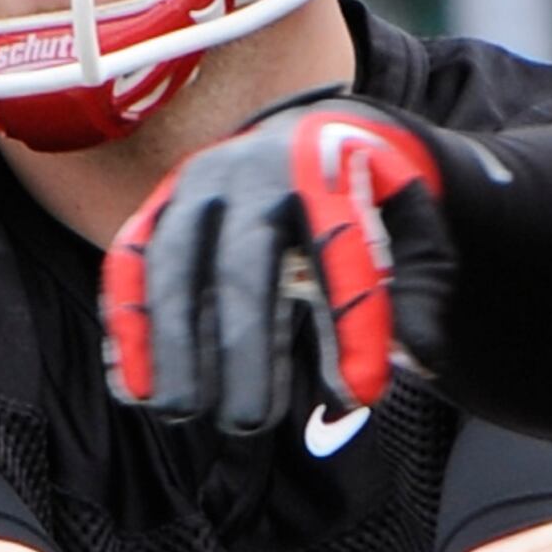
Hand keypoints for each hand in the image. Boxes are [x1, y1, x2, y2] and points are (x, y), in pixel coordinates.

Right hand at [103, 100, 452, 430]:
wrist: (312, 129)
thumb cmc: (368, 196)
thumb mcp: (415, 227)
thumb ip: (423, 291)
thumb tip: (414, 365)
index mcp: (325, 170)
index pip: (340, 252)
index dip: (352, 325)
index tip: (361, 395)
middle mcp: (252, 171)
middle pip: (242, 265)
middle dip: (242, 348)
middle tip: (250, 423)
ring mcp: (195, 184)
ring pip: (173, 265)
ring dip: (172, 343)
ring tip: (184, 413)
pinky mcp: (159, 204)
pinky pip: (130, 261)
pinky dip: (128, 324)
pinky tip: (135, 388)